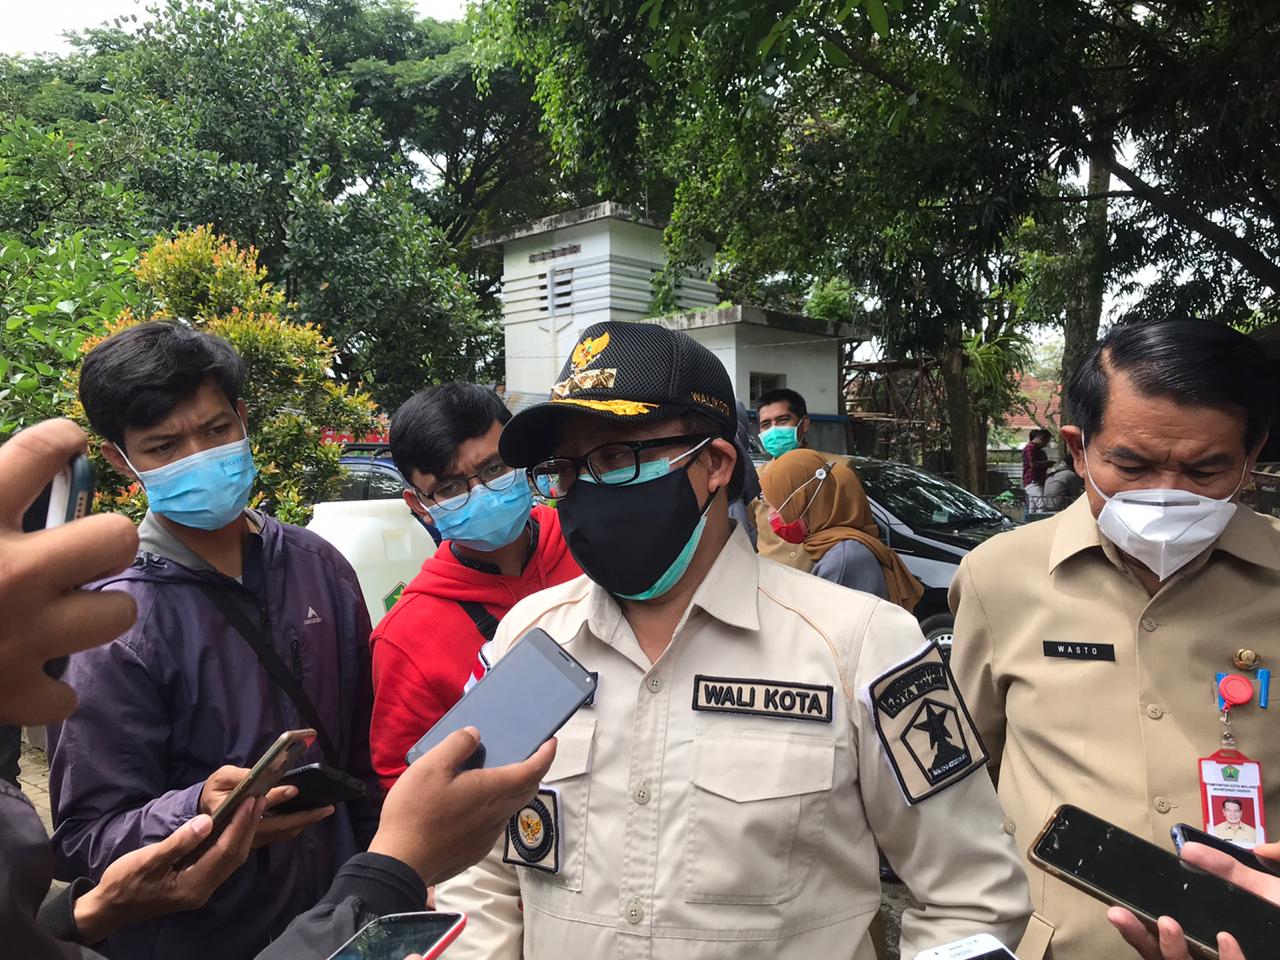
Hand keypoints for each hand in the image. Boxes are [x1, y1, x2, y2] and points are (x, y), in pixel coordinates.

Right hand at [0, 419, 138, 725]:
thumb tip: (6, 474)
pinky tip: (25, 675)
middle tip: (81, 549)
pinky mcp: (10, 693)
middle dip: (104, 540)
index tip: (66, 443)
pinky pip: (64, 696)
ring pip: (116, 612)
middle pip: (114, 537)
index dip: (60, 440)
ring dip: (96, 612)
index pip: (40, 450)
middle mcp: (11, 571)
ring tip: (66, 610)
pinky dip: (46, 693)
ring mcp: (19, 634)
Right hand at [73, 795, 266, 942]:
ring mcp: (201, 890)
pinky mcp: (197, 886)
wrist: (108, 908)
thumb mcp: (146, 859)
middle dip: (248, 826)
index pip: (225, 851)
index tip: (250, 800)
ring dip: (243, 834)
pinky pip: (222, 863)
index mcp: (192, 885)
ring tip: (252, 808)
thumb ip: (178, 842)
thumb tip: (207, 820)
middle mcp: (202, 891)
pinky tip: (235, 827)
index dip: (240, 824)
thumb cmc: (123, 882)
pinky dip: (232, 843)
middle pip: (235, 856)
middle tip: (259, 799)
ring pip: (231, 860)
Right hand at [199, 765, 333, 846]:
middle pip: (277, 826)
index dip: (276, 797)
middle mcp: (242, 831)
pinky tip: (310, 816)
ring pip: (282, 833)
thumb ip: (239, 776)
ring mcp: (252, 839)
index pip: (256, 808)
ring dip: (304, 822)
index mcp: (231, 813)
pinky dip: (297, 826)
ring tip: (323, 810)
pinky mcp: (258, 840)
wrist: (205, 813)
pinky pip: (280, 835)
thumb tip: (259, 773)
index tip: (294, 788)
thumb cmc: (215, 791)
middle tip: (326, 807)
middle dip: (303, 816)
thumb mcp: (221, 778)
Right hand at [368, 727, 555, 886]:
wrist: (401, 864)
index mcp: (491, 791)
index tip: (551, 742)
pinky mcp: (475, 851)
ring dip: (512, 791)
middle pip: (527, 790)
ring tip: (495, 777)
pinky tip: (473, 805)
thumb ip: (456, 746)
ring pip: (510, 808)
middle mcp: (497, 815)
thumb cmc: (415, 812)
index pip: (532, 771)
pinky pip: (495, 824)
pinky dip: (494, 808)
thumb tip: (476, 735)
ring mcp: (487, 836)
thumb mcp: (430, 766)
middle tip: (527, 755)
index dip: (546, 755)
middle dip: (533, 771)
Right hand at [1107, 840, 1279, 959]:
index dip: (1136, 931)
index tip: (1117, 911)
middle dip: (1143, 940)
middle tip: (1126, 916)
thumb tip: (1189, 849)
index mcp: (1207, 945)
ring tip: (1170, 924)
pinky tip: (1226, 940)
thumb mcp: (1263, 893)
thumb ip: (1228, 871)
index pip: (1159, 945)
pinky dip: (1229, 959)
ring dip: (1174, 950)